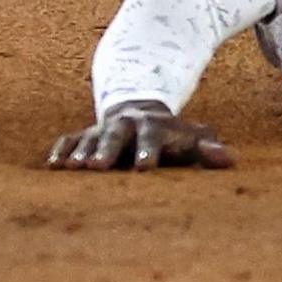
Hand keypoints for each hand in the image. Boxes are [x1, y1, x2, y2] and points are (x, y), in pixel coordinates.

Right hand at [46, 101, 233, 170]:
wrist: (142, 112)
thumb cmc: (172, 136)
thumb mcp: (194, 137)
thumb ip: (208, 148)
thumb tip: (229, 159)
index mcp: (153, 126)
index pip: (152, 137)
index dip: (148, 151)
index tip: (144, 167)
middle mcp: (125, 125)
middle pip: (114, 136)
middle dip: (106, 150)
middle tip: (98, 167)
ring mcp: (101, 129)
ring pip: (89, 138)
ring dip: (80, 153)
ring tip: (71, 169)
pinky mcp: (83, 135)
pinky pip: (68, 140)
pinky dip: (60, 150)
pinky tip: (52, 167)